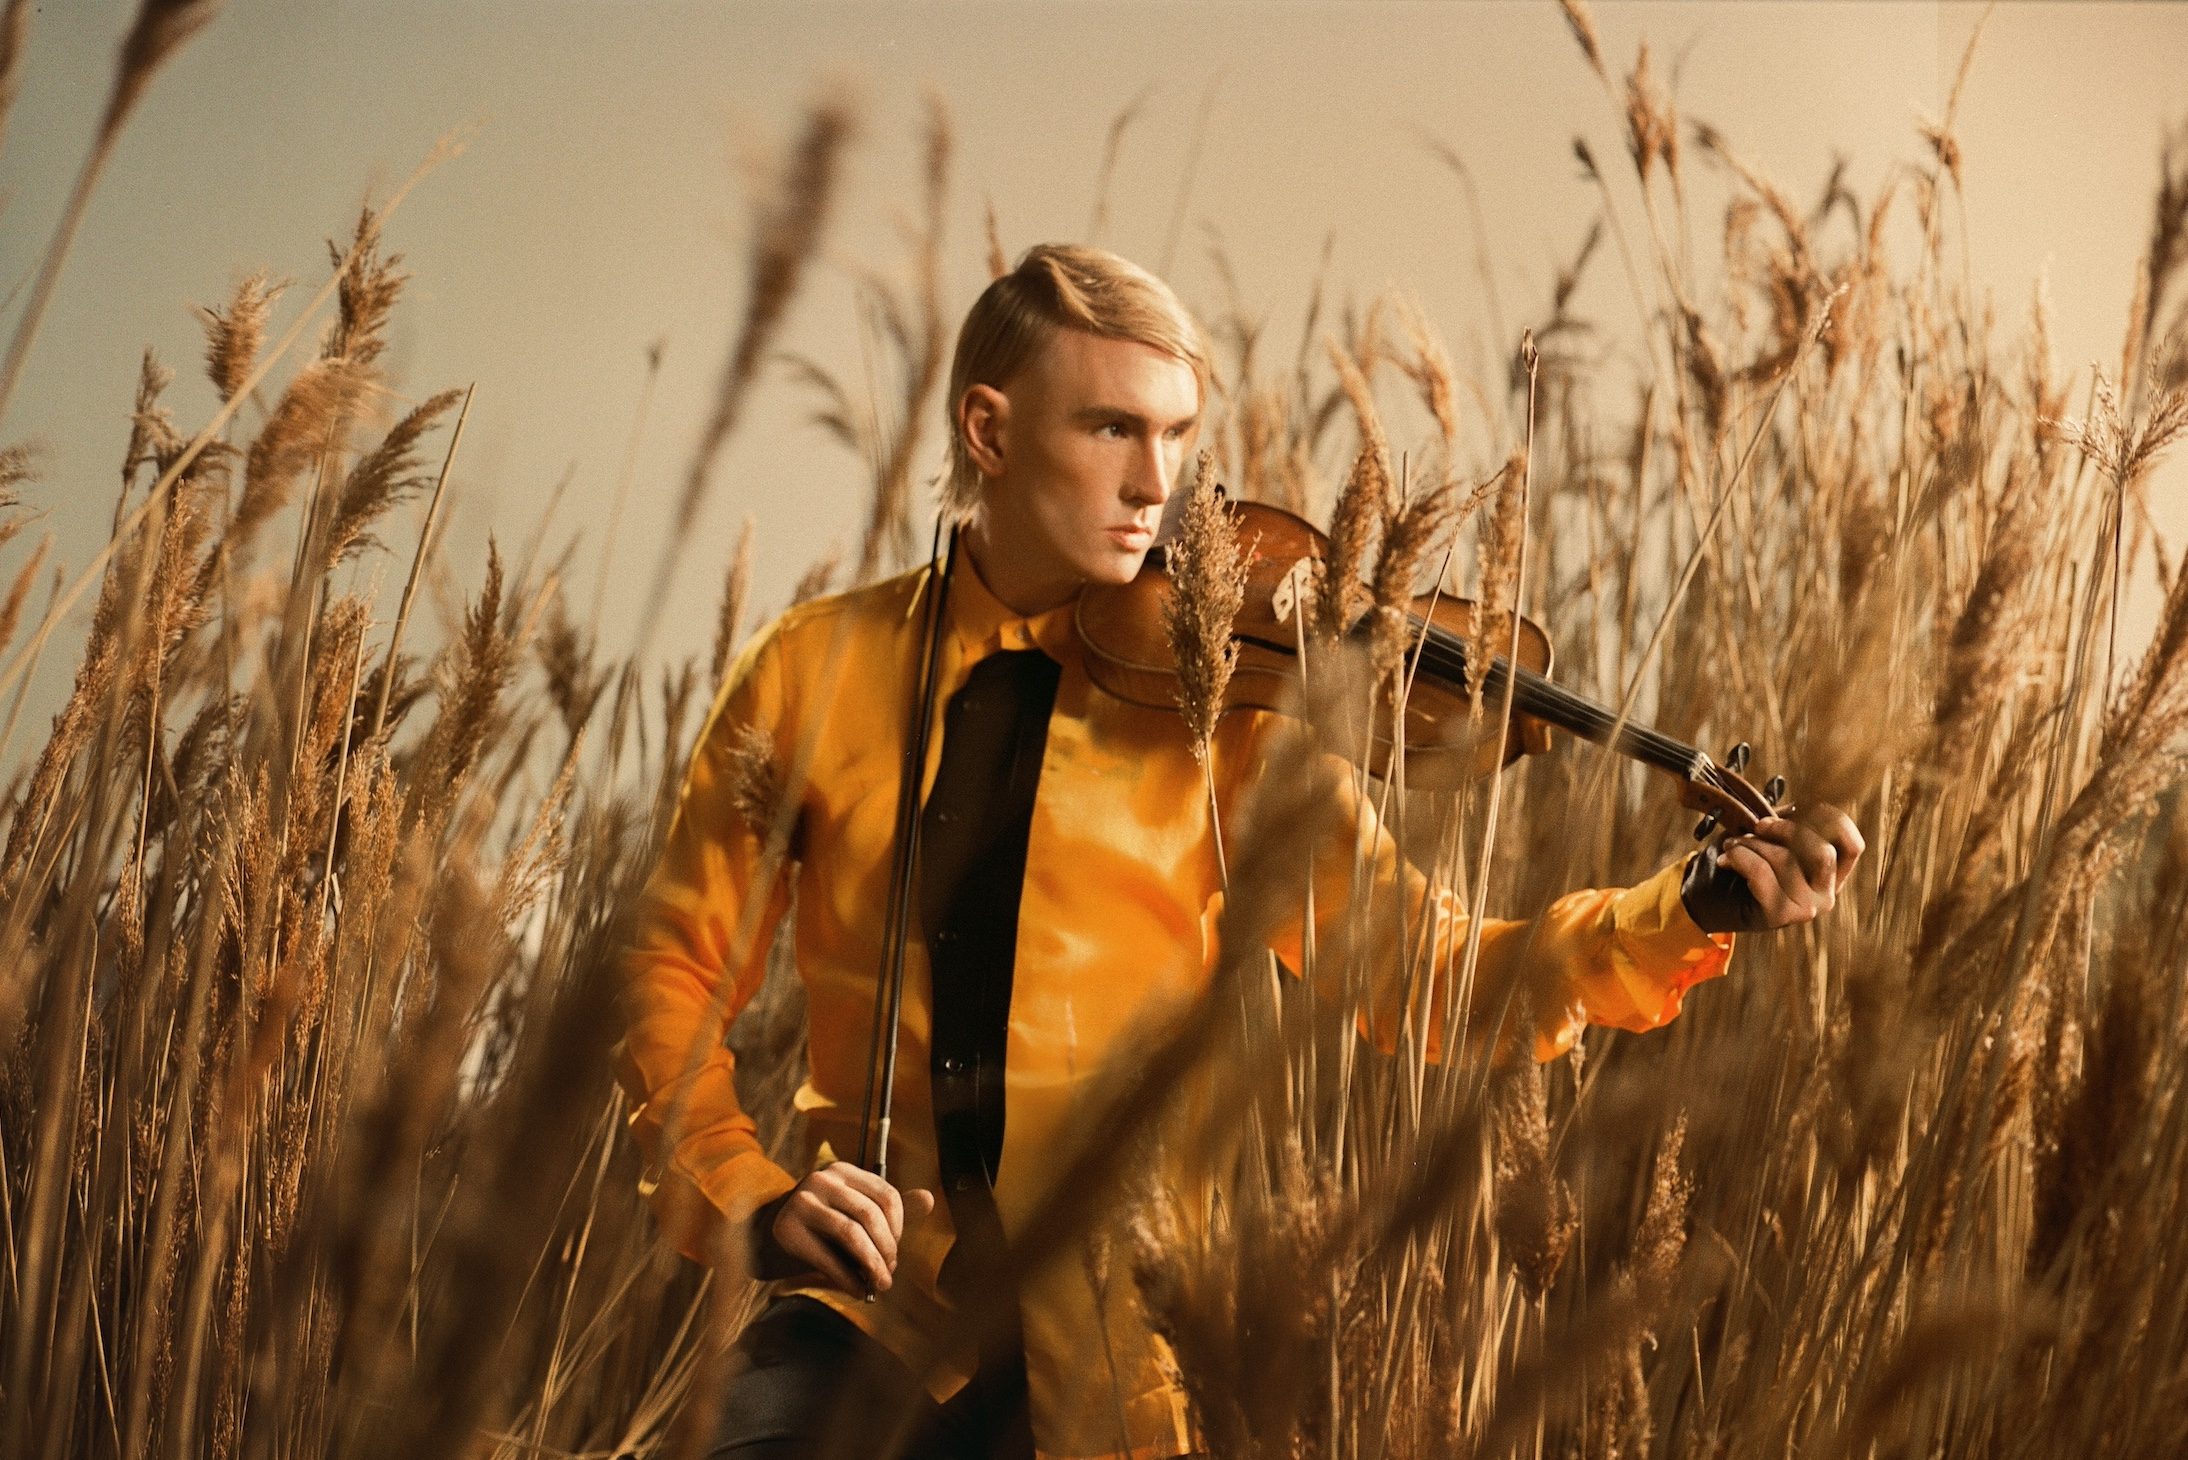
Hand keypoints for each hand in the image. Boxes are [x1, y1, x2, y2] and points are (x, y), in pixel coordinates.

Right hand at [767, 1161, 935, 1296]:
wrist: (764, 1238)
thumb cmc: (819, 1227)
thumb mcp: (853, 1212)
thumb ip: (888, 1208)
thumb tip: (929, 1198)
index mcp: (843, 1171)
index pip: (886, 1195)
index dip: (899, 1227)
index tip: (896, 1251)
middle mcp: (822, 1179)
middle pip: (870, 1215)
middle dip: (887, 1250)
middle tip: (890, 1275)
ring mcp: (802, 1202)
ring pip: (851, 1234)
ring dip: (871, 1265)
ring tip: (880, 1285)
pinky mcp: (786, 1229)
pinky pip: (828, 1258)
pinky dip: (848, 1279)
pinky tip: (858, 1291)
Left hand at [1717, 802, 1864, 929]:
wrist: (1710, 900)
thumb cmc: (1744, 861)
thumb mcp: (1772, 834)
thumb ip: (1791, 821)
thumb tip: (1798, 808)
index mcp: (1832, 873)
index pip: (1852, 845)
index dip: (1828, 821)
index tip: (1796, 808)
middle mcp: (1827, 893)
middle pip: (1823, 852)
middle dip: (1786, 830)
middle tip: (1757, 826)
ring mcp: (1808, 907)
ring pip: (1787, 860)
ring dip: (1752, 844)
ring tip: (1732, 845)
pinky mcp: (1782, 915)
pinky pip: (1761, 872)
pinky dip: (1740, 856)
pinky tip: (1727, 859)